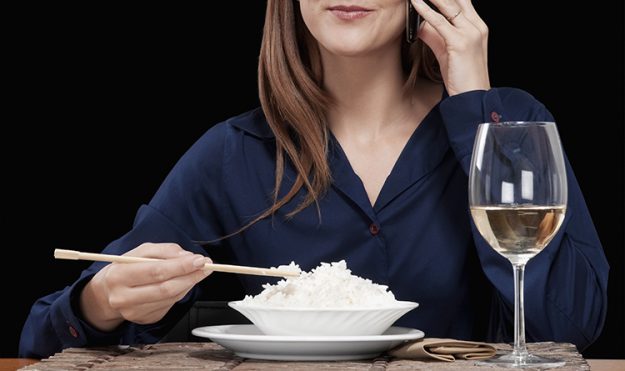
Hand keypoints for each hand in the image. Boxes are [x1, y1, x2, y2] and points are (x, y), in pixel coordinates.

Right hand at [80, 243, 211, 330]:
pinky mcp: (144, 319)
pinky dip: (181, 292)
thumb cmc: (126, 268)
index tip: (199, 259)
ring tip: (198, 272)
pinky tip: (183, 283)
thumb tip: (188, 257)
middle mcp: (123, 297)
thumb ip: (165, 251)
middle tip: (205, 266)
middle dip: (190, 275)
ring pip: (171, 298)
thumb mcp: (140, 251)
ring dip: (189, 283)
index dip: (181, 266)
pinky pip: (170, 304)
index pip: (156, 271)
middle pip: (165, 288)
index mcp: (119, 275)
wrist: (107, 292)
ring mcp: (134, 312)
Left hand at [411, 0, 489, 95]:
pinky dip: (426, 10)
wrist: (472, 96)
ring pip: (448, 5)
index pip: (462, 1)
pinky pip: (440, 22)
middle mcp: (476, 26)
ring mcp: (470, 33)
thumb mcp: (446, 51)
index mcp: (477, 26)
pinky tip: (415, 3)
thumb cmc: (461, 77)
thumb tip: (419, 24)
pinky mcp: (460, 43)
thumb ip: (434, 35)